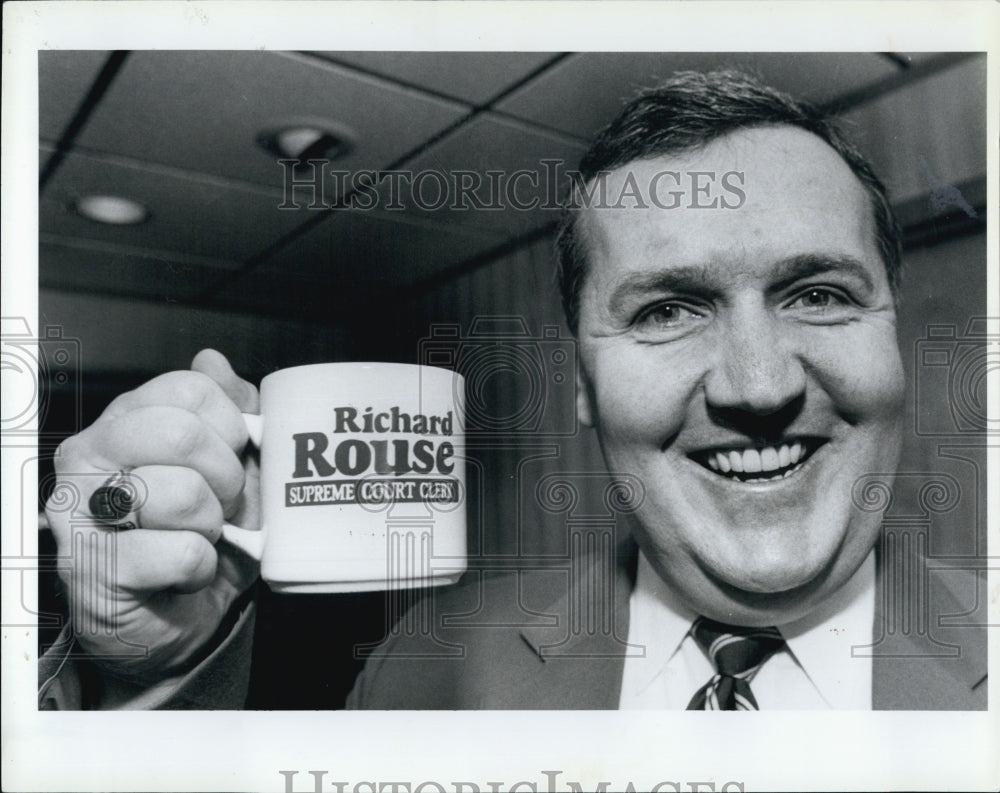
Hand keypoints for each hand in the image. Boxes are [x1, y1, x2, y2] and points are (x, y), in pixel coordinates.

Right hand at [45, 350, 260, 680]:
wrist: (185, 617)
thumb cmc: (202, 536)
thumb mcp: (231, 467)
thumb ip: (228, 411)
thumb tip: (212, 362)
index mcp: (124, 422)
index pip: (189, 390)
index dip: (231, 427)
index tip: (233, 458)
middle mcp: (90, 457)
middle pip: (180, 433)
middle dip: (225, 475)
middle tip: (223, 503)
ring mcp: (82, 513)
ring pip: (180, 493)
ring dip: (212, 525)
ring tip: (200, 538)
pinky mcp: (92, 568)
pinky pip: (179, 552)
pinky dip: (201, 567)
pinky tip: (187, 572)